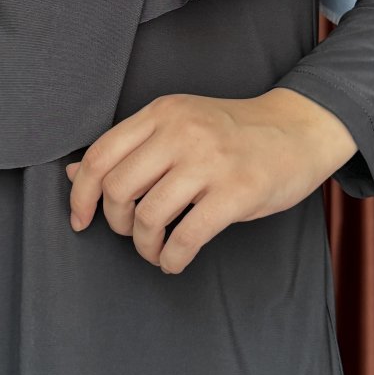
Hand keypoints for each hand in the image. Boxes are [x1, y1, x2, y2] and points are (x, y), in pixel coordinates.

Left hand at [65, 88, 357, 273]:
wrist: (298, 129)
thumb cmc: (234, 132)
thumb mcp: (179, 124)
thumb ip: (130, 147)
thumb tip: (75, 173)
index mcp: (162, 113)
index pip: (100, 155)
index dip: (81, 195)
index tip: (81, 220)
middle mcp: (181, 132)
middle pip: (118, 188)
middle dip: (116, 222)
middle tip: (132, 233)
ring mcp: (210, 161)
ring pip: (148, 216)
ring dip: (145, 246)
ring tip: (156, 251)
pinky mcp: (236, 191)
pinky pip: (186, 237)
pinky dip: (171, 258)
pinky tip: (175, 260)